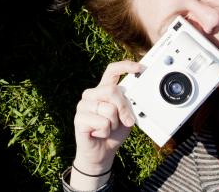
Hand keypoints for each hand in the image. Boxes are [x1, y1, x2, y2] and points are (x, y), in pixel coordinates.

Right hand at [72, 61, 142, 176]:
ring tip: (107, 128)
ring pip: (109, 109)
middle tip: (125, 121)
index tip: (139, 68)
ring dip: (114, 124)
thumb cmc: (113, 133)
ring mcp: (83, 105)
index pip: (112, 71)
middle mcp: (92, 94)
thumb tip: (128, 104)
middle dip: (124, 108)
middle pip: (112, 90)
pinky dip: (106, 132)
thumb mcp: (126, 118)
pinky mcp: (79, 118)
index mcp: (103, 89)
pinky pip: (102, 123)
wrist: (101, 153)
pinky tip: (99, 134)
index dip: (125, 66)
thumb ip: (127, 107)